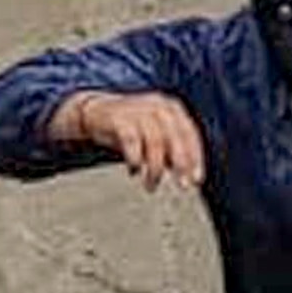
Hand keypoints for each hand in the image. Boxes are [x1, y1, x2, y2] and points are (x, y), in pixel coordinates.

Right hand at [77, 89, 204, 190]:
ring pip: (155, 142)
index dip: (195, 158)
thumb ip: (171, 150)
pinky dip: (135, 158)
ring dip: (155, 168)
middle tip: (182, 185)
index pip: (190, 134)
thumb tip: (187, 173)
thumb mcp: (155, 134)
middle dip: (181, 164)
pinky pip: (132, 141)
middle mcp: (158, 106)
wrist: (95, 113)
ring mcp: (139, 111)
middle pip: (175, 137)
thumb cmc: (130, 127)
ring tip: (151, 185)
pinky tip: (134, 170)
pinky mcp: (119, 119)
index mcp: (172, 108)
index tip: (196, 179)